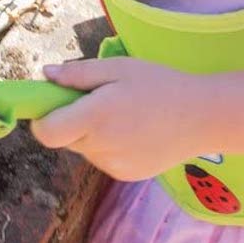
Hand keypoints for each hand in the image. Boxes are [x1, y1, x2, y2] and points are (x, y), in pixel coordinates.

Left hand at [29, 57, 200, 181]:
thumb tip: (45, 74)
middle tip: (97, 99)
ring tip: (120, 113)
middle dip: (70, 119)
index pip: (46, 132)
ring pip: (83, 148)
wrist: (202, 117)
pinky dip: (106, 145)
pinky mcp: (125, 176)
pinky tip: (132, 130)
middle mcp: (100, 147)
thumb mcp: (118, 68)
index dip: (41, 118)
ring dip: (89, 133)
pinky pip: (102, 159)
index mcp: (95, 117)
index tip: (52, 102)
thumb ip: (78, 74)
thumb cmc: (159, 84)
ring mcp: (113, 166)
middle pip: (65, 138)